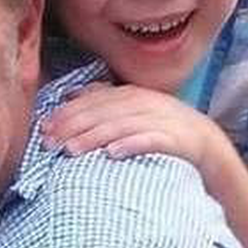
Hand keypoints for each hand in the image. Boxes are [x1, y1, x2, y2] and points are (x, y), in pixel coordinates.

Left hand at [41, 83, 220, 169]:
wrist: (205, 141)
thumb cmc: (159, 126)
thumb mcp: (130, 109)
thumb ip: (102, 99)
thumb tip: (68, 94)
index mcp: (128, 94)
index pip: (91, 101)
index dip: (66, 113)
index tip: (43, 128)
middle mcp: (142, 103)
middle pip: (100, 114)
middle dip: (72, 127)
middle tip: (49, 143)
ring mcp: (159, 119)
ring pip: (120, 127)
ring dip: (93, 137)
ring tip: (72, 150)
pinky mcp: (175, 140)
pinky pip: (150, 141)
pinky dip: (131, 145)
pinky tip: (113, 153)